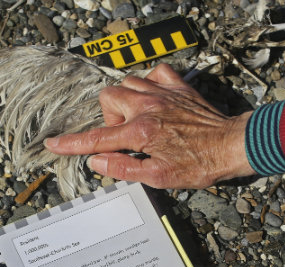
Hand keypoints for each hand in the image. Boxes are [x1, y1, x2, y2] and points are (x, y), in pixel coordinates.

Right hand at [44, 63, 254, 188]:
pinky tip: (154, 100)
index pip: (98, 139)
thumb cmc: (199, 164)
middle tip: (124, 135)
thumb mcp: (159, 177)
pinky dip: (148, 84)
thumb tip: (97, 162)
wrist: (231, 145)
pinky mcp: (178, 86)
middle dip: (109, 117)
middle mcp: (148, 106)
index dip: (72, 144)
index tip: (53, 144)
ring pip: (127, 82)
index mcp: (141, 132)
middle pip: (108, 98)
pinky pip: (153, 72)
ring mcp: (163, 92)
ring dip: (126, 101)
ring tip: (139, 120)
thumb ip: (124, 168)